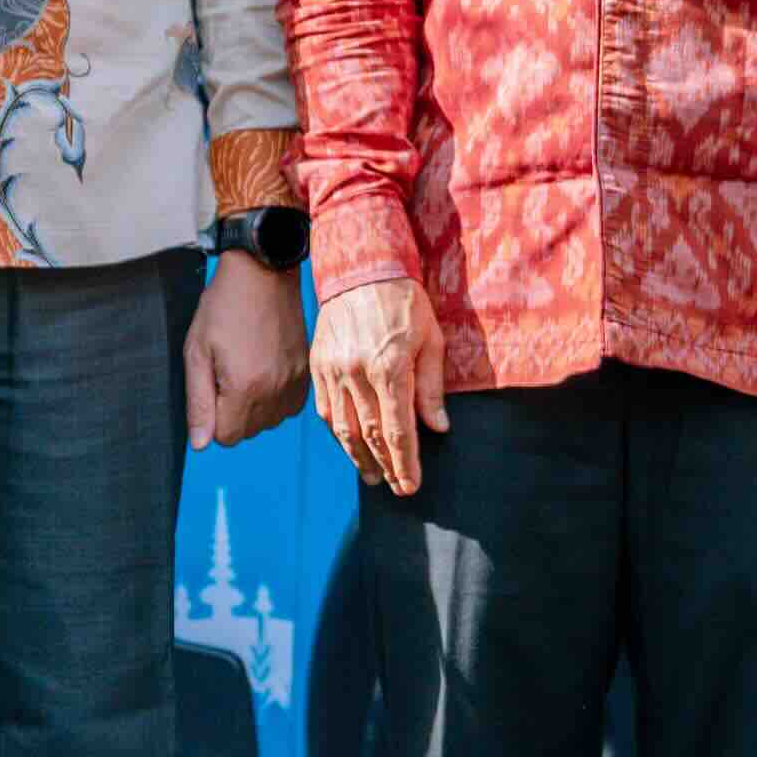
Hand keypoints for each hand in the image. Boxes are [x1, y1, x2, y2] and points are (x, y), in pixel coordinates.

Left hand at [184, 254, 308, 448]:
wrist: (264, 273)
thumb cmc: (224, 306)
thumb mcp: (197, 352)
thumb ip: (198, 403)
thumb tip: (199, 444)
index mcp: (245, 388)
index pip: (226, 438)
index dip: (212, 417)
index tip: (212, 386)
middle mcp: (275, 391)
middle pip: (248, 432)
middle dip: (232, 412)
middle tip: (227, 371)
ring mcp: (295, 383)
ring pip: (268, 422)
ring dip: (254, 406)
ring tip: (246, 367)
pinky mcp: (306, 374)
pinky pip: (288, 407)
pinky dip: (274, 397)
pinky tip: (264, 369)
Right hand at [309, 277, 447, 495]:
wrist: (359, 268)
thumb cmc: (404, 301)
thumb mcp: (430, 338)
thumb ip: (431, 386)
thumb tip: (437, 427)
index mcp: (389, 367)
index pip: (397, 428)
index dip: (404, 461)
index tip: (411, 485)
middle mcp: (357, 373)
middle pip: (370, 433)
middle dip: (385, 465)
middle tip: (396, 487)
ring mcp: (333, 370)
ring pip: (344, 427)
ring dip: (358, 456)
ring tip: (372, 476)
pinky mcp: (319, 365)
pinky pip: (327, 409)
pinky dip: (339, 432)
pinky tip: (350, 444)